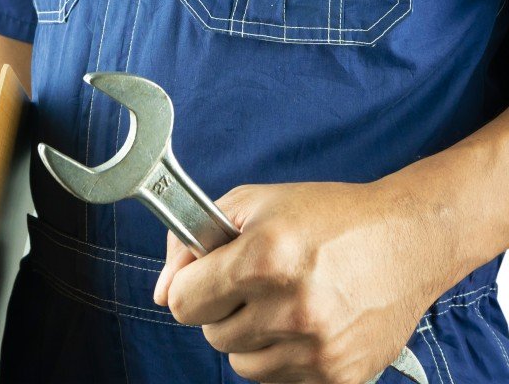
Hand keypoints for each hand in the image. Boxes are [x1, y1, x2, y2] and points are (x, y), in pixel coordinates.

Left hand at [152, 181, 447, 382]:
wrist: (408, 238)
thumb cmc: (325, 216)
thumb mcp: (251, 205)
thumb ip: (191, 243)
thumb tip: (160, 293)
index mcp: (263, 258)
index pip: (182, 302)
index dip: (189, 287)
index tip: (206, 278)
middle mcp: (291, 307)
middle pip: (212, 335)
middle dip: (223, 310)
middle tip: (256, 285)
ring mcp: (318, 347)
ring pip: (243, 365)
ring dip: (252, 338)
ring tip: (283, 303)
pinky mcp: (342, 376)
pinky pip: (281, 382)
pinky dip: (285, 358)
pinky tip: (307, 325)